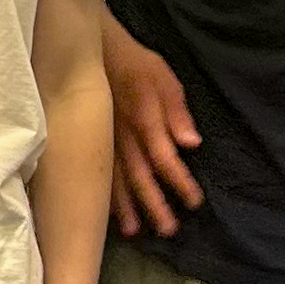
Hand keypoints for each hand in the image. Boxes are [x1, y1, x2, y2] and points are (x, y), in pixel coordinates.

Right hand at [103, 25, 203, 238]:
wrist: (90, 51)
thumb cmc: (134, 64)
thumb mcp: (164, 79)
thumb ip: (177, 111)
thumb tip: (192, 143)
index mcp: (144, 120)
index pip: (165, 158)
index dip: (180, 182)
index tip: (194, 202)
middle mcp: (122, 137)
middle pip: (140, 177)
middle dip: (154, 204)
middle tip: (168, 230)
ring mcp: (103, 141)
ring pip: (114, 180)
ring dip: (125, 207)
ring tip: (136, 231)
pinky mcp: (90, 141)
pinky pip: (96, 172)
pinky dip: (103, 193)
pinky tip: (108, 211)